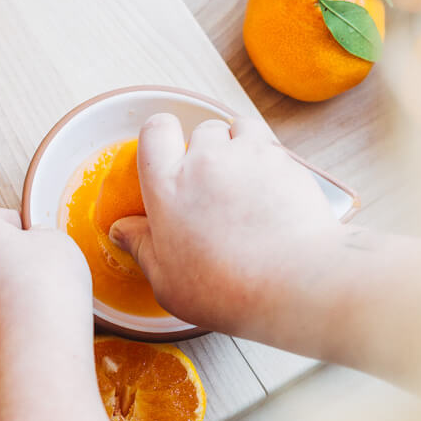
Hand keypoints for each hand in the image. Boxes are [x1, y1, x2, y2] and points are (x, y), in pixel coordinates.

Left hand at [0, 207, 93, 388]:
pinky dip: (1, 326)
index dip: (16, 227)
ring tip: (38, 309)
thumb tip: (34, 246)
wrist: (32, 362)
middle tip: (40, 276)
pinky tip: (28, 335)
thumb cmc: (46, 295)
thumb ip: (42, 236)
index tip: (37, 242)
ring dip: (1, 295)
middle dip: (6, 262)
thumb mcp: (60, 244)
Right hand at [108, 112, 344, 339]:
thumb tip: (123, 231)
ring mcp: (248, 155)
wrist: (297, 283)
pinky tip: (272, 192)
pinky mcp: (285, 159)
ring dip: (240, 148)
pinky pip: (272, 144)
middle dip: (207, 151)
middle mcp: (206, 161)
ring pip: (239, 129)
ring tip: (245, 184)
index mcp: (168, 187)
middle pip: (202, 130)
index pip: (155, 131)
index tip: (169, 154)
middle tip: (214, 188)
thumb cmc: (230, 290)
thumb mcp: (169, 282)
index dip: (162, 137)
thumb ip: (142, 248)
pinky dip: (269, 159)